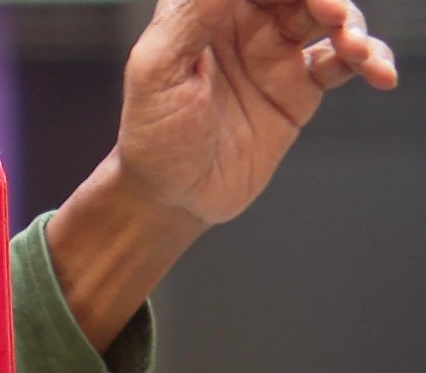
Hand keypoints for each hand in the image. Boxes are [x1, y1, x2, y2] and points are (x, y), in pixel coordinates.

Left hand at [46, 0, 396, 353]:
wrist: (172, 197)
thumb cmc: (151, 137)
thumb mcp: (156, 70)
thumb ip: (191, 15)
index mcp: (201, 9)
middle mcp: (241, 23)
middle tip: (331, 13)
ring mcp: (273, 54)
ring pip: (326, 16)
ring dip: (349, 22)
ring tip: (351, 47)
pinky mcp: (297, 88)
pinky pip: (343, 61)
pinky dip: (369, 59)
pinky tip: (377, 71)